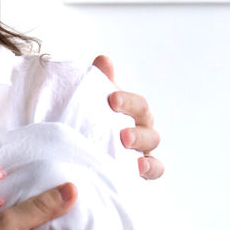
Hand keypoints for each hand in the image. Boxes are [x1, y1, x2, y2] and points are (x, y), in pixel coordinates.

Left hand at [93, 55, 163, 178]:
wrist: (75, 149)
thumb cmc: (86, 120)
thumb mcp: (88, 101)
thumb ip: (96, 81)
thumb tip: (104, 60)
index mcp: (129, 111)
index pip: (137, 104)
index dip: (128, 101)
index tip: (112, 99)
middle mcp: (139, 127)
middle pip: (147, 122)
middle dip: (136, 125)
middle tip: (121, 132)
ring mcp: (141, 149)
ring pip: (153, 145)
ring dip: (143, 145)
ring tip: (129, 148)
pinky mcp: (138, 169)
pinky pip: (155, 169)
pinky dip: (151, 168)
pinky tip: (138, 168)